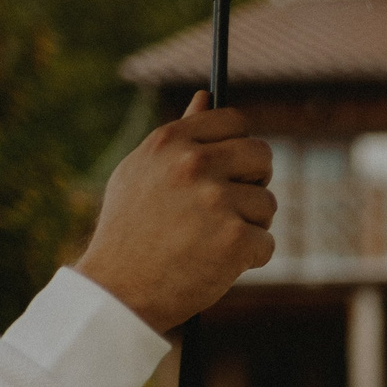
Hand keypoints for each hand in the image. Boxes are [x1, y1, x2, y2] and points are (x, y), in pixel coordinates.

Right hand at [75, 92, 274, 331]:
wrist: (119, 290)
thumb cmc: (129, 231)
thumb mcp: (141, 172)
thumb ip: (179, 135)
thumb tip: (205, 96)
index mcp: (171, 143)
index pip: (234, 121)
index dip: (241, 145)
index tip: (235, 167)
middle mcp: (194, 165)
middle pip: (262, 156)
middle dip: (255, 181)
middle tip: (233, 207)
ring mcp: (216, 201)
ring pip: (267, 204)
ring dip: (250, 226)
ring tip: (212, 242)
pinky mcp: (235, 239)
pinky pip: (266, 243)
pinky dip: (249, 258)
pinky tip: (218, 265)